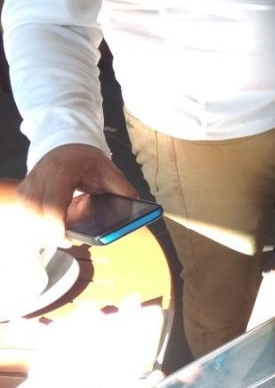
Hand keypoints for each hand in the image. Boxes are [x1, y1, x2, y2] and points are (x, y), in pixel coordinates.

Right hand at [16, 144, 135, 240]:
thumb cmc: (88, 160)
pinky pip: (25, 211)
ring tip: (59, 233)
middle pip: (34, 211)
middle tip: (66, 240)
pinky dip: (36, 222)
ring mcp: (30, 183)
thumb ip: (122, 189)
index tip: (67, 239)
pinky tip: (49, 226)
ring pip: (26, 212)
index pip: (52, 203)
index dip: (56, 225)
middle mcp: (41, 176)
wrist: (67, 146)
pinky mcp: (25, 190)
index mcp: (62, 171)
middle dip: (47, 230)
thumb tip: (136, 209)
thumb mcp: (109, 170)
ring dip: (40, 227)